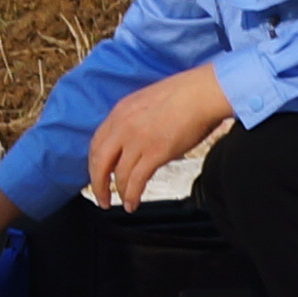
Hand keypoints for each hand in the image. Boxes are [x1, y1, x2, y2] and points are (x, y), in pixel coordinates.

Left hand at [82, 66, 235, 209]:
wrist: (203, 93)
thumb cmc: (185, 94)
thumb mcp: (147, 102)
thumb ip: (135, 120)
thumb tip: (135, 139)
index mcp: (120, 112)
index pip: (96, 143)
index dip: (95, 163)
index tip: (98, 174)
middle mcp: (123, 126)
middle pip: (99, 162)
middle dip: (98, 183)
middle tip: (101, 197)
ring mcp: (137, 140)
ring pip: (118, 174)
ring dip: (119, 192)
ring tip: (123, 203)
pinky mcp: (154, 153)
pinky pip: (135, 181)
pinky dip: (132, 195)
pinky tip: (133, 203)